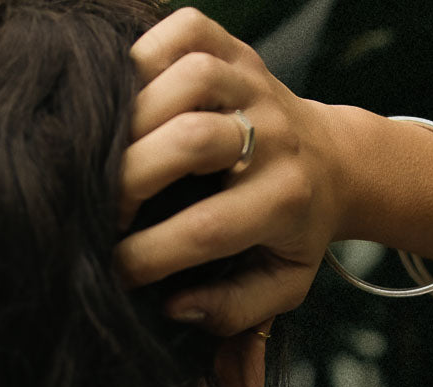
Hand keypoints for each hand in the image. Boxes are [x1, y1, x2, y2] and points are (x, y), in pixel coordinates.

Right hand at [116, 7, 344, 335]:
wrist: (333, 163)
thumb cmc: (292, 233)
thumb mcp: (281, 285)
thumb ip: (233, 309)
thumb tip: (174, 306)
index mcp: (285, 200)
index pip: (204, 230)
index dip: (146, 257)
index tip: (113, 273)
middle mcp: (275, 135)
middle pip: (192, 142)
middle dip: (128, 182)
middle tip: (100, 212)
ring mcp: (257, 83)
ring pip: (188, 77)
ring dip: (134, 116)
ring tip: (105, 155)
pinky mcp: (238, 48)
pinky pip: (185, 31)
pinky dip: (147, 53)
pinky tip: (127, 95)